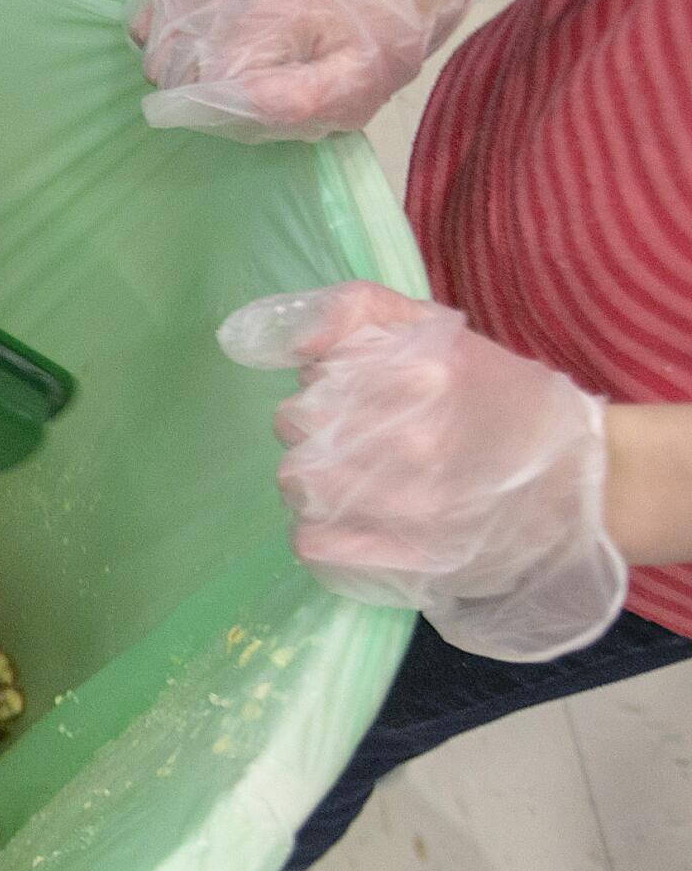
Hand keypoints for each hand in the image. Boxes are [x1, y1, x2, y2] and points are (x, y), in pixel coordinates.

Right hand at [127, 0, 481, 142]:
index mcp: (267, 14)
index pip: (193, 84)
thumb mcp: (358, 84)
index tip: (243, 111)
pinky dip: (162, 25)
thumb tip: (223, 105)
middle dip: (193, 89)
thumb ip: (291, 102)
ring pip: (154, 33)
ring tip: (218, 66)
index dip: (211, 111)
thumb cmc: (386, 31)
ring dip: (174, 61)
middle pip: (166, 61)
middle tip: (238, 90)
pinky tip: (195, 38)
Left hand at [220, 281, 625, 660]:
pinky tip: (352, 521)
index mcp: (423, 373)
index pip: (312, 378)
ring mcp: (411, 505)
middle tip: (356, 438)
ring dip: (313, 482)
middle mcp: (415, 438)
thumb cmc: (499, 400)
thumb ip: (358, 311)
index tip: (357, 394)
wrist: (580, 485)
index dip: (324, 384)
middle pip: (294, 429)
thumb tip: (290, 340)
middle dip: (313, 430)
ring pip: (297, 485)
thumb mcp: (438, 332)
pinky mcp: (406, 559)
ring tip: (353, 480)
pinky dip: (319, 532)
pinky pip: (312, 543)